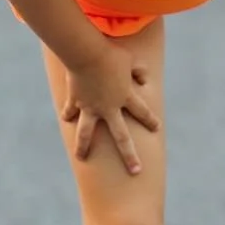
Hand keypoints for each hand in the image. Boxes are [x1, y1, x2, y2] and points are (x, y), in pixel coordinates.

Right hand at [60, 38, 159, 173]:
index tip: (157, 128)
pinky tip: (67, 119)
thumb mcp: (130, 60)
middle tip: (136, 170)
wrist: (87, 53)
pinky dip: (68, 114)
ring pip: (87, 133)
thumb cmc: (111, 54)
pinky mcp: (75, 101)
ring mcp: (91, 107)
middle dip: (129, 155)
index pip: (142, 112)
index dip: (150, 119)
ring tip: (81, 157)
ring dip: (83, 146)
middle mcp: (109, 107)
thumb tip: (144, 78)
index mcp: (125, 97)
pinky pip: (70, 111)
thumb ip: (138, 71)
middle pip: (122, 137)